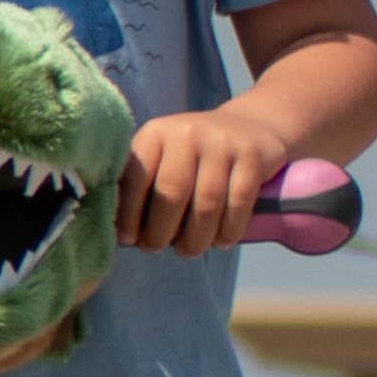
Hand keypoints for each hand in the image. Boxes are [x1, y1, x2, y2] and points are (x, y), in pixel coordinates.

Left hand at [119, 102, 292, 254]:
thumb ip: (142, 184)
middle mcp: (186, 133)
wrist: (249, 126)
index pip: (136, 177)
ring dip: (196, 237)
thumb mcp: (163, 155)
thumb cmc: (193, 154)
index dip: (129, 213)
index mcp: (155, 133)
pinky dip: (229, 229)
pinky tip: (221, 242)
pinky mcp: (252, 156)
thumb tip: (124, 234)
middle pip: (171, 192)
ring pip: (207, 203)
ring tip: (189, 250)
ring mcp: (221, 143)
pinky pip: (239, 203)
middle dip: (160, 230)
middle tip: (156, 248)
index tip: (128, 240)